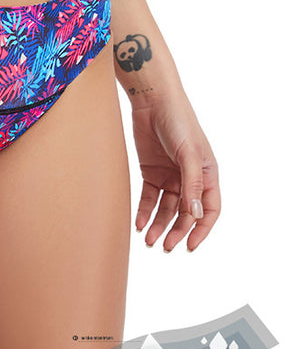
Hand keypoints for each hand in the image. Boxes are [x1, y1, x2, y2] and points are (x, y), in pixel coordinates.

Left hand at [130, 88, 220, 251]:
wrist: (152, 101)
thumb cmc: (178, 122)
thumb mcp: (189, 153)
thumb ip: (192, 184)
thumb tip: (195, 215)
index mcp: (207, 174)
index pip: (209, 210)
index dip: (201, 230)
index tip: (190, 246)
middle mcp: (190, 178)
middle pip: (185, 213)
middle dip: (176, 231)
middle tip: (164, 247)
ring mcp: (169, 175)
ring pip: (165, 208)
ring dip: (158, 224)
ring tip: (148, 240)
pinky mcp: (151, 171)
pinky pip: (149, 197)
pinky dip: (144, 211)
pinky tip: (138, 223)